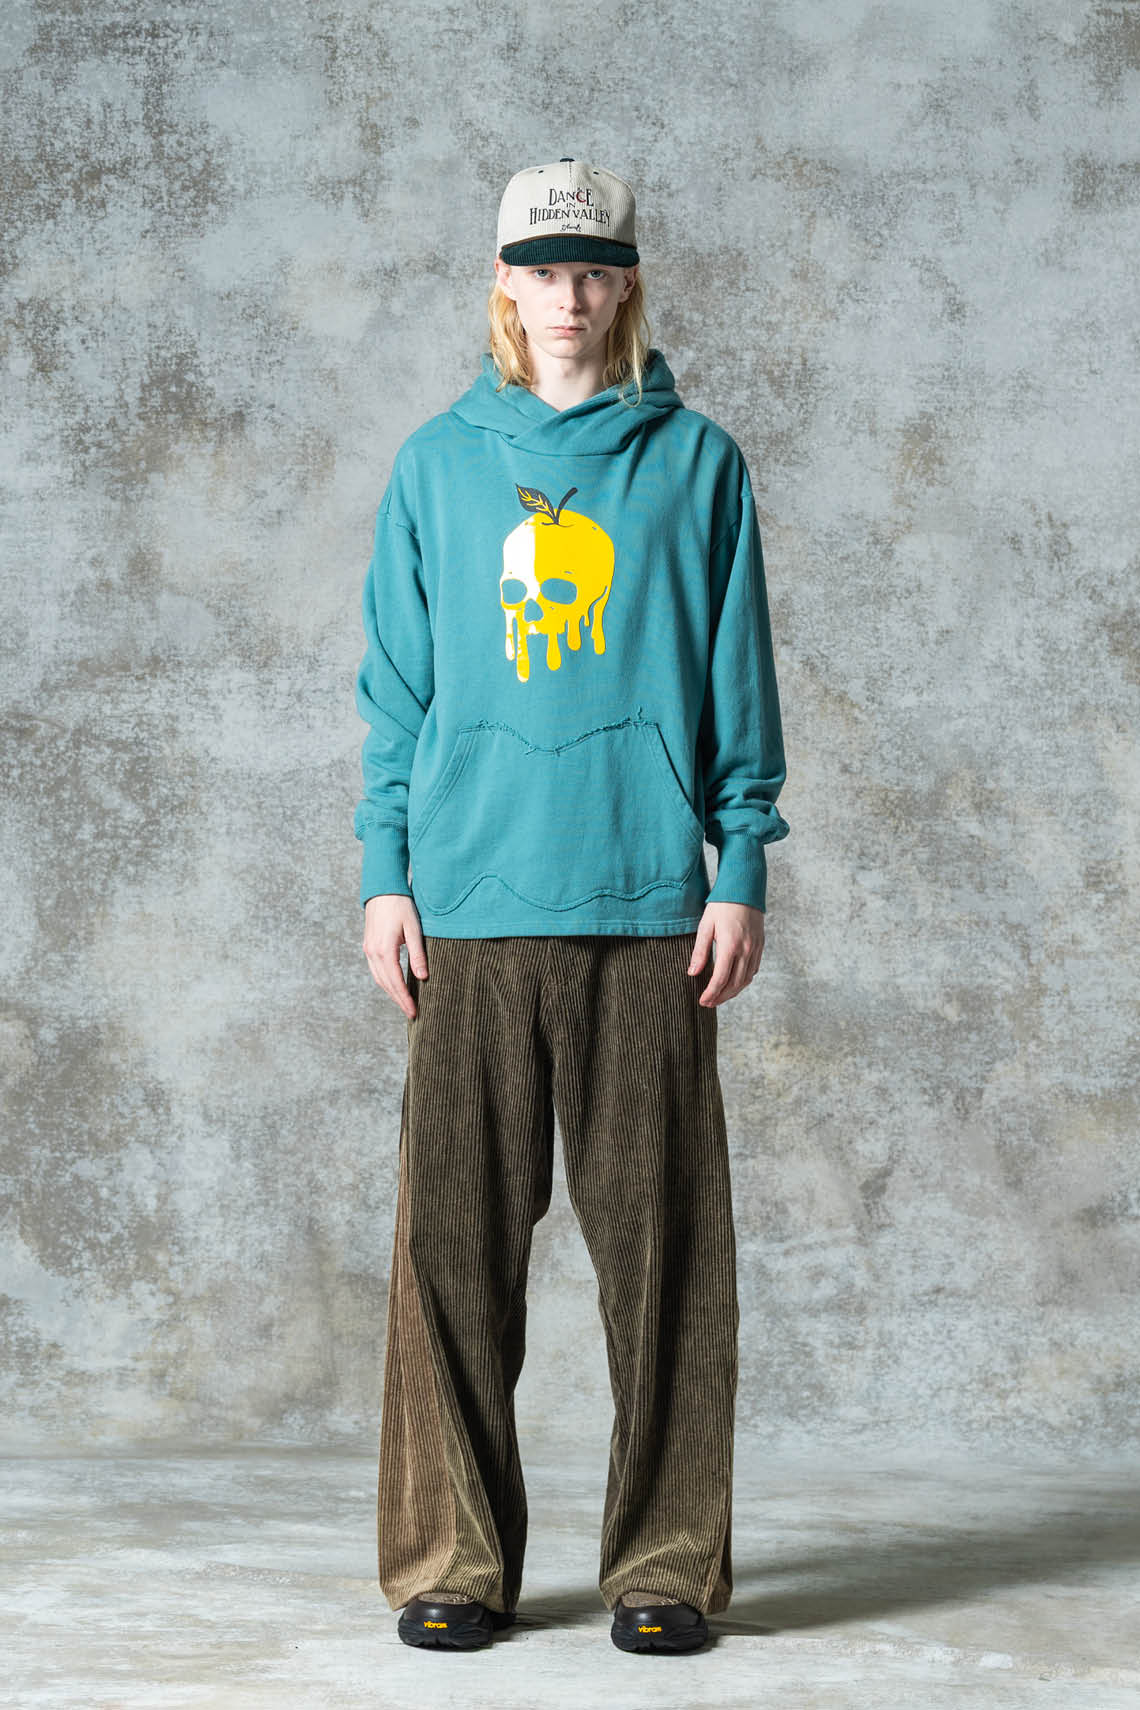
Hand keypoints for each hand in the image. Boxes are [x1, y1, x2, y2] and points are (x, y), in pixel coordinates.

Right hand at [362, 895, 428, 1018]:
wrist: (382, 889)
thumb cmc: (401, 905)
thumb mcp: (414, 928)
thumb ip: (418, 954)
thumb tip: (423, 977)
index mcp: (384, 949)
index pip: (395, 981)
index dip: (404, 998)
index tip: (414, 1012)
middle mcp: (373, 952)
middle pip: (385, 984)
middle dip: (398, 1000)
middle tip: (411, 1013)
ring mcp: (368, 949)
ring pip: (379, 978)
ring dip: (391, 992)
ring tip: (404, 1003)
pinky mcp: (368, 945)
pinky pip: (376, 970)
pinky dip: (385, 981)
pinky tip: (394, 985)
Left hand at [687, 902, 764, 1005]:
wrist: (745, 889)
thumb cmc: (722, 905)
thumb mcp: (706, 926)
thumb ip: (700, 951)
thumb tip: (693, 973)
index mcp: (730, 946)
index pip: (720, 979)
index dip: (711, 993)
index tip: (702, 1001)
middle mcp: (746, 950)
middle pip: (734, 984)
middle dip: (721, 997)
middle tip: (708, 1003)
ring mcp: (755, 949)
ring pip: (745, 980)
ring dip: (732, 992)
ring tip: (719, 997)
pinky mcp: (760, 946)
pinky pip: (753, 970)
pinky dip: (743, 981)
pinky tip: (733, 983)